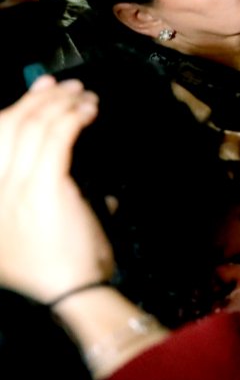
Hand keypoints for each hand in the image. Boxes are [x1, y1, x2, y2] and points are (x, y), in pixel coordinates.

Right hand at [0, 76, 114, 303]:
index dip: (18, 107)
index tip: (41, 89)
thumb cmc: (60, 266)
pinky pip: (56, 138)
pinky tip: (88, 111)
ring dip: (62, 103)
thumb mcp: (36, 231)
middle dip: (40, 98)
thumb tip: (78, 170)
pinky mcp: (44, 187)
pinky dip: (73, 117)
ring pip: (34, 127)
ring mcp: (14, 189)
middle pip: (11, 126)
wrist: (69, 293)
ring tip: (84, 96)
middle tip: (68, 85)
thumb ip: (47, 196)